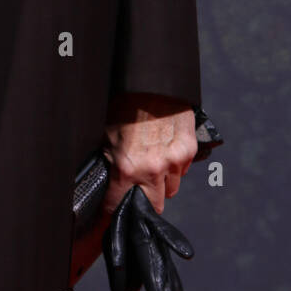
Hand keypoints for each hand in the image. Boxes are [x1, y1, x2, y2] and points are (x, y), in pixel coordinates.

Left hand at [102, 92, 197, 214]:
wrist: (150, 80)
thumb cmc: (124, 103)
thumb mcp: (104, 135)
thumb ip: (107, 164)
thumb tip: (101, 182)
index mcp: (127, 168)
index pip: (119, 208)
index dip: (112, 210)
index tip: (111, 210)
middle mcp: (153, 170)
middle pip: (153, 207)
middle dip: (143, 201)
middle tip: (135, 186)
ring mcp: (174, 161)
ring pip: (171, 189)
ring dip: (161, 181)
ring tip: (151, 159)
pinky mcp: (188, 150)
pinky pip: (182, 171)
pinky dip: (174, 166)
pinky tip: (164, 148)